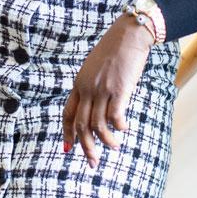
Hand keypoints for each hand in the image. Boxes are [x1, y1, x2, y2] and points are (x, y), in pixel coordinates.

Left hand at [62, 15, 152, 168]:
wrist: (128, 35)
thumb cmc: (115, 50)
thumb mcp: (95, 68)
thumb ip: (92, 85)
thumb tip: (97, 104)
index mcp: (79, 84)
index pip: (68, 114)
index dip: (67, 133)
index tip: (68, 148)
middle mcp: (87, 88)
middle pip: (81, 125)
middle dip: (85, 147)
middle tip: (92, 162)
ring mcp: (102, 90)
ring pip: (97, 125)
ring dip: (106, 141)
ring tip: (115, 148)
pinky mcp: (119, 90)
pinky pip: (115, 117)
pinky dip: (119, 127)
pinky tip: (125, 129)